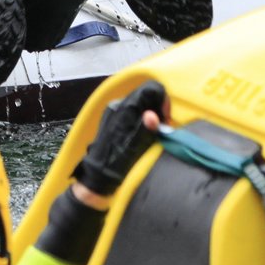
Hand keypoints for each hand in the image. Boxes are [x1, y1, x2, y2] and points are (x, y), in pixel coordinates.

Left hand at [73, 81, 167, 197]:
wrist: (97, 176)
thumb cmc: (116, 163)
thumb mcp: (135, 149)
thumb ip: (145, 130)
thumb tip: (153, 115)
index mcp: (124, 110)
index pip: (150, 89)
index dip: (164, 99)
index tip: (166, 118)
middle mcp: (118, 105)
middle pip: (147, 94)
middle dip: (159, 107)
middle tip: (162, 127)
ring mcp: (115, 110)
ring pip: (141, 101)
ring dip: (152, 112)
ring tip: (154, 131)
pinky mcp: (114, 117)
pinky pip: (134, 109)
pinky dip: (143, 117)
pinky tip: (144, 133)